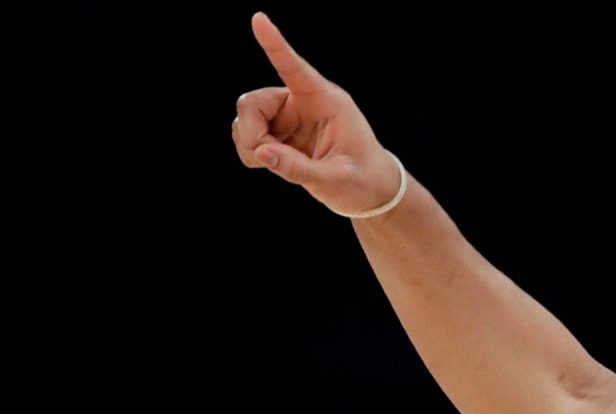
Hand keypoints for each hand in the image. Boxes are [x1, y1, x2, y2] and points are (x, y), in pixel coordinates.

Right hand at [232, 12, 397, 213]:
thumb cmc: (362, 182)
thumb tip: (261, 153)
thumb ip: (299, 169)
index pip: (295, 69)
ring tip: (278, 164)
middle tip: (266, 158)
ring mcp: (287, 115)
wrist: (370, 192)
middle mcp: (302, 102)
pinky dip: (250, 152)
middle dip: (251, 132)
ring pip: (245, 118)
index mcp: (326, 102)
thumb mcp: (335, 181)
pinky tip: (272, 163)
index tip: (259, 19)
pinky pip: (245, 134)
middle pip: (252, 102)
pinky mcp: (278, 130)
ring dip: (250, 144)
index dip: (275, 45)